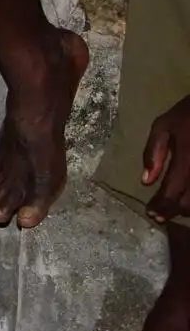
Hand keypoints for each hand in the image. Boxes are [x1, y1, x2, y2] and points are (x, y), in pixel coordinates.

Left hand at [142, 95, 189, 222]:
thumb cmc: (186, 115)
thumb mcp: (163, 126)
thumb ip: (153, 153)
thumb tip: (145, 181)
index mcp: (186, 158)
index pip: (172, 191)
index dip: (161, 206)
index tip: (151, 213)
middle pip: (189, 202)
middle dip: (173, 212)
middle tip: (159, 216)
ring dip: (187, 209)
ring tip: (173, 210)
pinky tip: (187, 200)